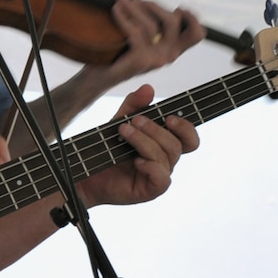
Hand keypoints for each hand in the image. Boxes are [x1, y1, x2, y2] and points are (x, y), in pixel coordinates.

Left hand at [76, 84, 196, 206]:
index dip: (186, 127)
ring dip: (144, 141)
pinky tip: (134, 160)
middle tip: (135, 120)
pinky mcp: (151, 190)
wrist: (87, 173)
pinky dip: (150, 166)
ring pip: (165, 156)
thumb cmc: (107, 148)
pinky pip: (161, 178)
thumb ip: (134, 106)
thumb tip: (148, 88)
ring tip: (123, 132)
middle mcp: (165, 160)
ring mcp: (159, 175)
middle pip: (177, 144)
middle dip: (156, 130)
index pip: (189, 138)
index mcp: (164, 144)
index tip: (168, 117)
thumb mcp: (120, 121)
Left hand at [101, 0, 205, 85]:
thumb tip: (156, 5)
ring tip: (120, 1)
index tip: (178, 8)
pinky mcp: (140, 61)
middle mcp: (168, 56)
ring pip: (151, 25)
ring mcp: (155, 60)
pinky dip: (123, 17)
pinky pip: (135, 32)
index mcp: (173, 50)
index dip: (192, 19)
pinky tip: (115, 9)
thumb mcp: (142, 38)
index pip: (196, 34)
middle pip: (173, 22)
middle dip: (154, 6)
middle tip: (136, 1)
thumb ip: (155, 26)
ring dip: (134, 7)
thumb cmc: (118, 53)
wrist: (98, 77)